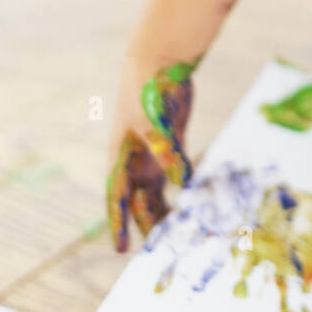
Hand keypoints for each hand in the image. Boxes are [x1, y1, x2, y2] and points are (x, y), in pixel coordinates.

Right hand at [105, 56, 199, 252]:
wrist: (159, 62)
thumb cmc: (149, 90)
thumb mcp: (156, 123)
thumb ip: (168, 152)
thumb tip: (183, 183)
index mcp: (121, 155)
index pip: (117, 197)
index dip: (118, 223)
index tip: (120, 249)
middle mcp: (134, 159)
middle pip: (139, 200)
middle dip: (147, 223)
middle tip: (163, 248)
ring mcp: (152, 152)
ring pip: (156, 190)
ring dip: (165, 210)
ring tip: (178, 235)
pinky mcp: (171, 144)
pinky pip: (175, 173)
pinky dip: (183, 188)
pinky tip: (195, 204)